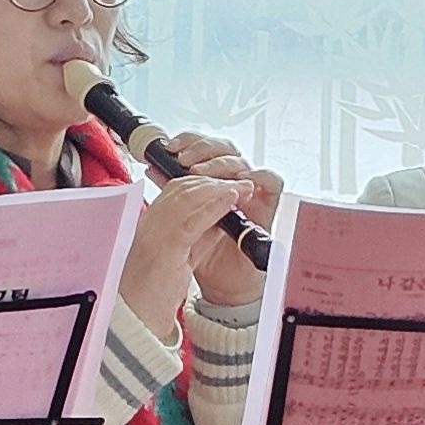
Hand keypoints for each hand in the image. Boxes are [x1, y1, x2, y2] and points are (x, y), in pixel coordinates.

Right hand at [118, 170, 252, 327]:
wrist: (134, 321)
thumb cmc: (152, 296)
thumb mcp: (179, 260)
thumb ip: (198, 238)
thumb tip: (220, 219)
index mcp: (149, 226)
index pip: (175, 192)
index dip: (203, 184)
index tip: (225, 185)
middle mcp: (148, 225)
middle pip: (182, 189)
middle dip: (215, 182)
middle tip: (239, 183)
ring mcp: (154, 234)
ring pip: (188, 198)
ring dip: (219, 189)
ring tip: (242, 188)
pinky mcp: (164, 249)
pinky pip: (192, 219)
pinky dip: (214, 205)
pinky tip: (231, 198)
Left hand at [158, 132, 281, 306]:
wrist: (221, 282)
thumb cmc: (204, 252)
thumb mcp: (183, 220)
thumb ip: (174, 195)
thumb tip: (153, 168)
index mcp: (212, 180)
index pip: (204, 147)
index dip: (188, 142)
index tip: (168, 147)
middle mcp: (232, 181)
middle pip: (223, 148)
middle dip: (201, 148)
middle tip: (183, 159)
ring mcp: (251, 191)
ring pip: (242, 160)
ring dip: (221, 163)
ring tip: (202, 172)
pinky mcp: (269, 205)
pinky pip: (271, 181)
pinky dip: (257, 177)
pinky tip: (238, 184)